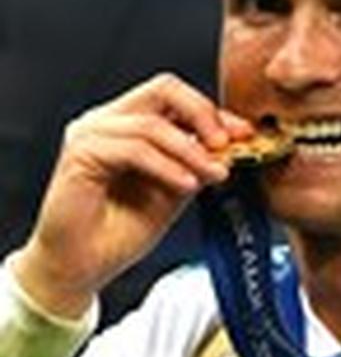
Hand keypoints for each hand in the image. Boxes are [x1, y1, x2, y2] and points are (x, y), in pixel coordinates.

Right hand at [11, 73, 253, 317]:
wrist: (83, 266)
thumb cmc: (121, 229)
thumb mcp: (174, 188)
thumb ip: (196, 161)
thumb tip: (232, 144)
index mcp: (129, 121)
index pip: (177, 98)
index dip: (213, 112)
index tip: (244, 133)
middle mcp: (109, 119)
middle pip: (164, 89)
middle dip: (203, 114)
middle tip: (227, 143)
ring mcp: (91, 133)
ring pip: (153, 124)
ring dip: (191, 151)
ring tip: (213, 174)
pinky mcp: (81, 153)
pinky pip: (134, 149)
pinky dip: (167, 166)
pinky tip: (187, 184)